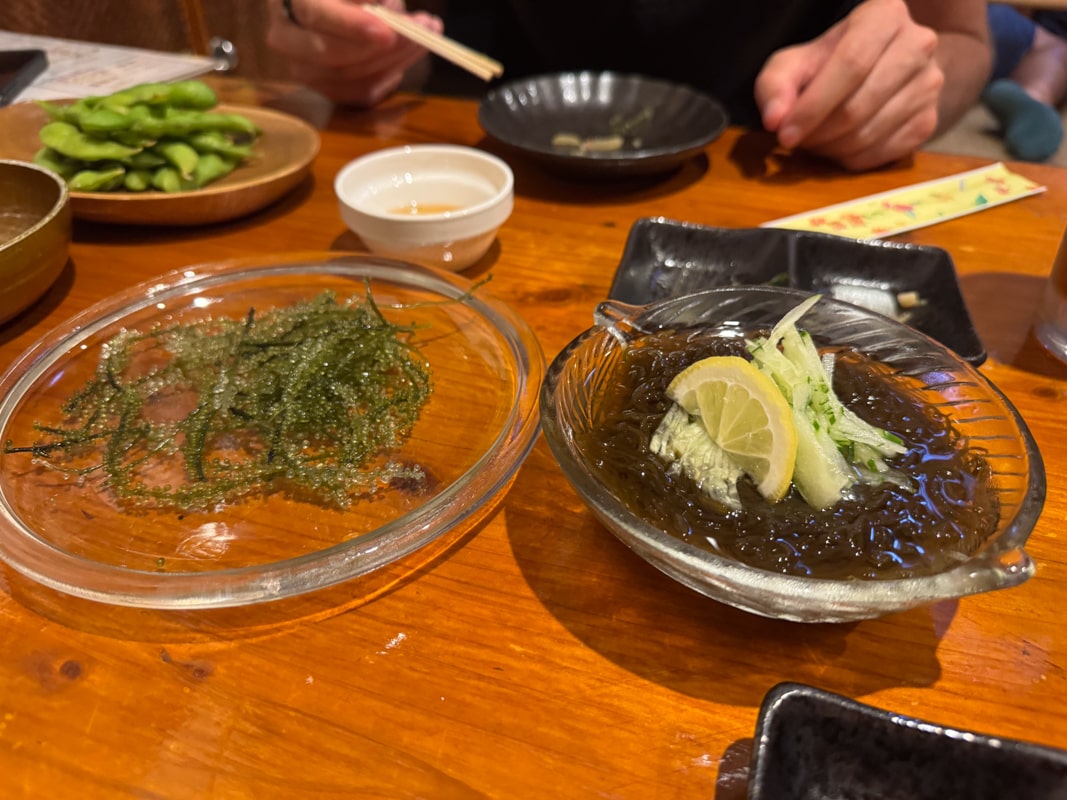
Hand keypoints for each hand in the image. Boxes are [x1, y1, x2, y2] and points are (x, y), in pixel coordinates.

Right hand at [265, 0, 442, 106]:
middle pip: (332, 53)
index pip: (316, 16)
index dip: (351, 25)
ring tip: (426, 34)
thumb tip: (389, 9)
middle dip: (382, 46)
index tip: (386, 30)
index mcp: (289, 1)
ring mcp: (303, 69)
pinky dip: (391, 73)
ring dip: (395, 58)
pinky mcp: (326, 89)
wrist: (331, 8)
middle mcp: (285, 39)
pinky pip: (360, 90)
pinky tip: (410, 53)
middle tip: (420, 30)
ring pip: (349, 76)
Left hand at [754, 0, 943, 170]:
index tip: (784, 134)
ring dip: (831, 149)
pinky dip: (851, 159)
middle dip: (818, 132)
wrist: (881, 68)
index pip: (851, 64)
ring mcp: (930, 83)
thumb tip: (774, 120)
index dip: (813, 106)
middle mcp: (918, 43)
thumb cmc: (830, 62)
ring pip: (870, 133)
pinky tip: (838, 148)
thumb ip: (776, 85)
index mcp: (884, 15)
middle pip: (859, 104)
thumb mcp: (795, 63)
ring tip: (814, 141)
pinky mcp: (930, 118)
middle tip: (796, 140)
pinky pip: (883, 153)